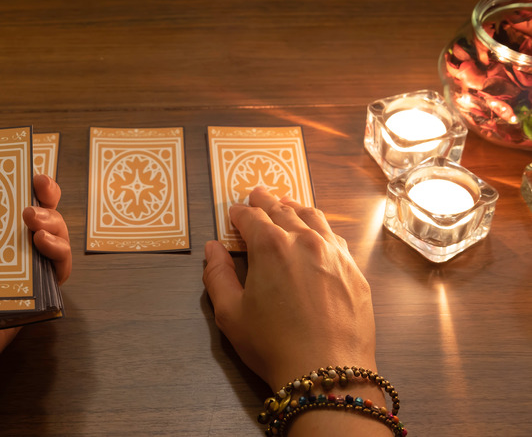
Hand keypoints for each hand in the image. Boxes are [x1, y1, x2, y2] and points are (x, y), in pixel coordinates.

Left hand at [0, 115, 71, 429]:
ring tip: (34, 220)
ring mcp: (12, 268)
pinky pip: (57, 270)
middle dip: (40, 183)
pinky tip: (46, 245)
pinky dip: (61, 253)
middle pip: (28, 201)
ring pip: (50, 231)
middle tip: (36, 180)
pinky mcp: (29, 296)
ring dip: (53, 216)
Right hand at [202, 187, 376, 389]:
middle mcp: (304, 240)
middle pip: (282, 210)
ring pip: (313, 217)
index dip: (240, 213)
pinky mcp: (354, 271)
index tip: (235, 213)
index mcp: (270, 246)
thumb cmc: (273, 345)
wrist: (327, 372)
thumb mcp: (230, 313)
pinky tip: (316, 234)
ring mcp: (334, 253)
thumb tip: (213, 249)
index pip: (251, 217)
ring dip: (295, 207)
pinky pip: (335, 238)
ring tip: (287, 205)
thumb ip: (217, 275)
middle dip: (266, 201)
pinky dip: (320, 228)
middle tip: (258, 194)